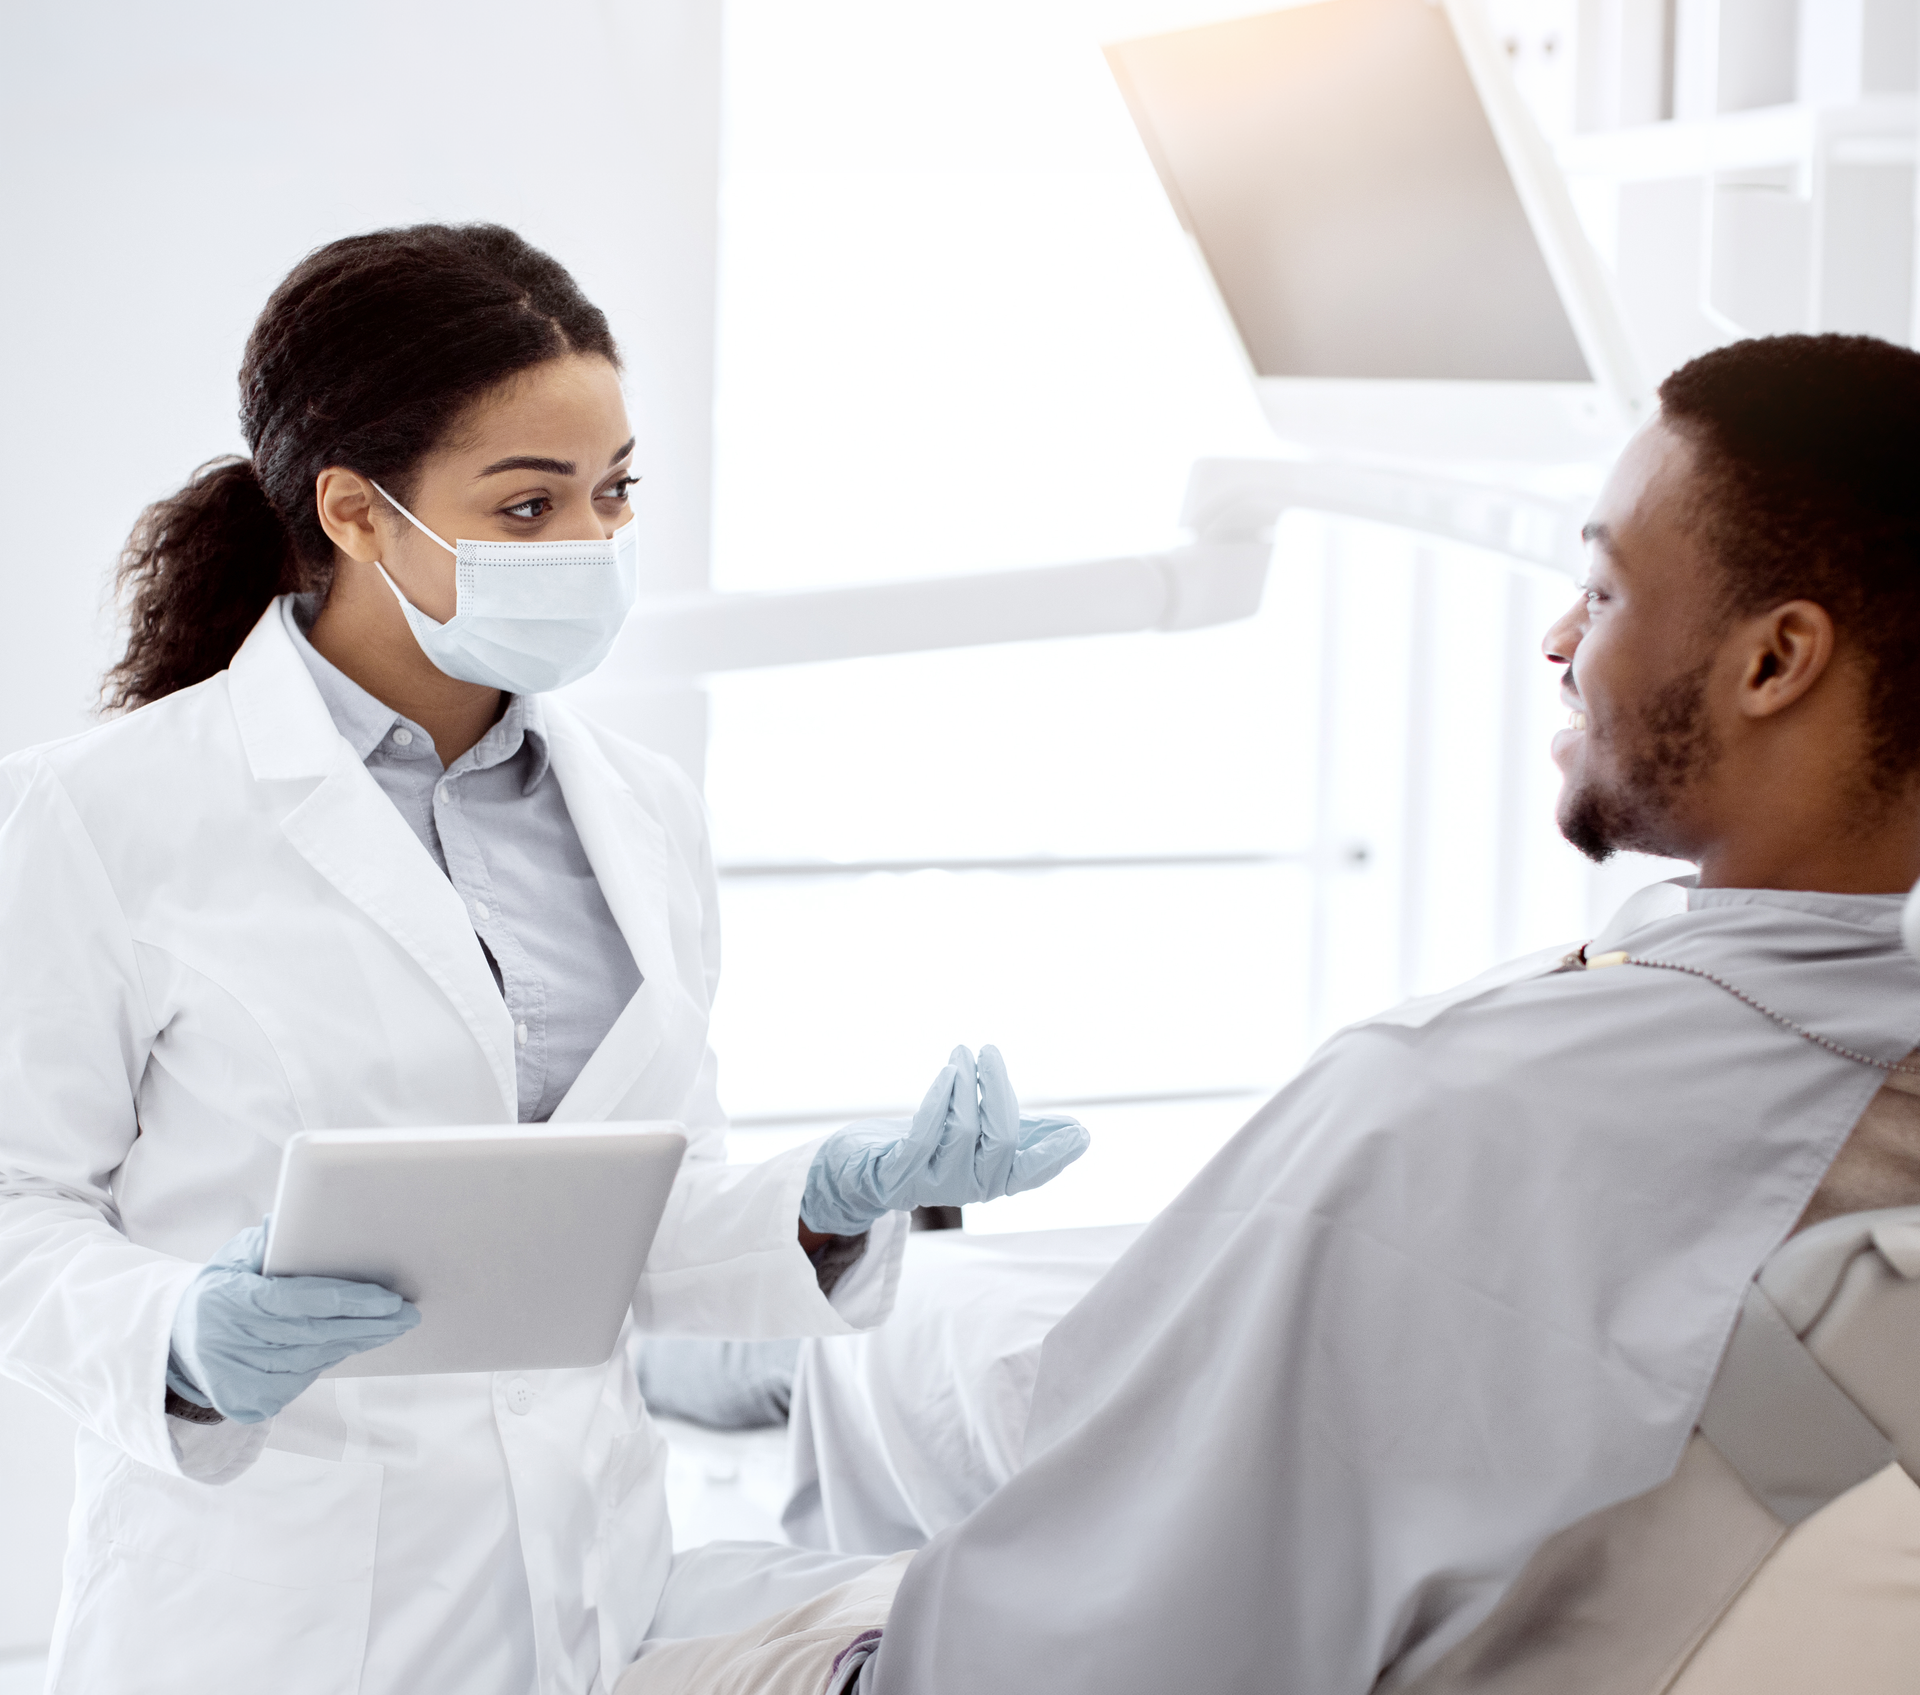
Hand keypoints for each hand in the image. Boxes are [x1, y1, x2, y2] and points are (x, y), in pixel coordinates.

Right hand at [167, 1222, 420, 1423]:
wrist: (175, 1345)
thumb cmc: (217, 1291)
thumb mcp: (231, 1258)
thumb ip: (264, 1242)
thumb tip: (291, 1221)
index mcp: (228, 1302)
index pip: (300, 1301)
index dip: (349, 1300)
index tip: (389, 1298)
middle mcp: (231, 1345)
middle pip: (316, 1334)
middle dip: (368, 1324)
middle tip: (407, 1315)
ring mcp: (239, 1380)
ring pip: (314, 1359)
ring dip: (357, 1342)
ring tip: (392, 1327)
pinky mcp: (249, 1404)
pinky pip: (303, 1379)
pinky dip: (331, 1359)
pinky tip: (354, 1343)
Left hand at [800, 1045, 1089, 1236]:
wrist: (864, 1171)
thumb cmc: (931, 1146)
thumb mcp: (979, 1138)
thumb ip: (1023, 1134)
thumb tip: (1078, 1133)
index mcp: (993, 1181)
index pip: (1031, 1174)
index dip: (1056, 1155)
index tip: (1080, 1134)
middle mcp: (969, 1189)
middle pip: (1002, 1142)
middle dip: (999, 1090)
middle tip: (991, 1051)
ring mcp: (935, 1185)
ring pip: (963, 1130)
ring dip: (965, 1082)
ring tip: (963, 1052)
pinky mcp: (900, 1175)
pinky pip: (926, 1134)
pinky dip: (940, 1098)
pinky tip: (947, 1072)